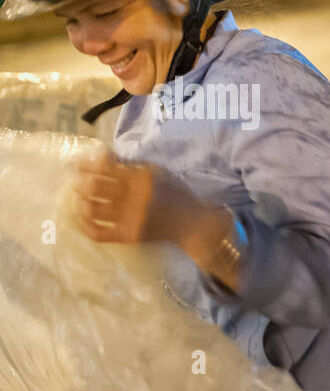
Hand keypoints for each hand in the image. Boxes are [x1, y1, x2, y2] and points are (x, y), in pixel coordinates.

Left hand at [73, 150, 232, 265]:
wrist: (193, 224)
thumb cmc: (175, 195)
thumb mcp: (158, 172)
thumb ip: (132, 164)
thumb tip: (102, 154)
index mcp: (141, 178)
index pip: (106, 167)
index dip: (86, 163)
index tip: (75, 162)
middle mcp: (134, 197)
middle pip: (94, 187)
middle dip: (79, 182)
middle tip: (75, 180)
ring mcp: (130, 218)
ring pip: (92, 209)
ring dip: (79, 202)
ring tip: (78, 198)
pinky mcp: (129, 236)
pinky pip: (98, 233)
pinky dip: (85, 226)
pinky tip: (81, 218)